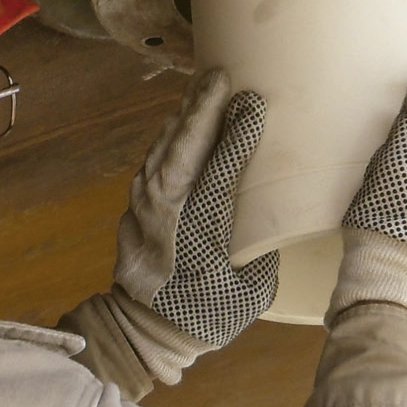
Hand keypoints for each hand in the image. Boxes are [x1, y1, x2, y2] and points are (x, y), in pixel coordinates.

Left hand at [113, 69, 278, 346]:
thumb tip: (271, 210)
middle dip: (204, 108)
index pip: (221, 172)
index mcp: (201, 233)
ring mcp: (145, 205)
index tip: (253, 102)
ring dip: (184, 115)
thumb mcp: (250, 291)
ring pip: (164, 147)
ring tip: (203, 85)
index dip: (237, 135)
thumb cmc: (205, 315)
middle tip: (222, 74)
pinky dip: (168, 136)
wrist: (141, 332)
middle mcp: (168, 212)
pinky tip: (180, 119)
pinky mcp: (135, 205)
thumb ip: (260, 248)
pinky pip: (153, 159)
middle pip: (185, 148)